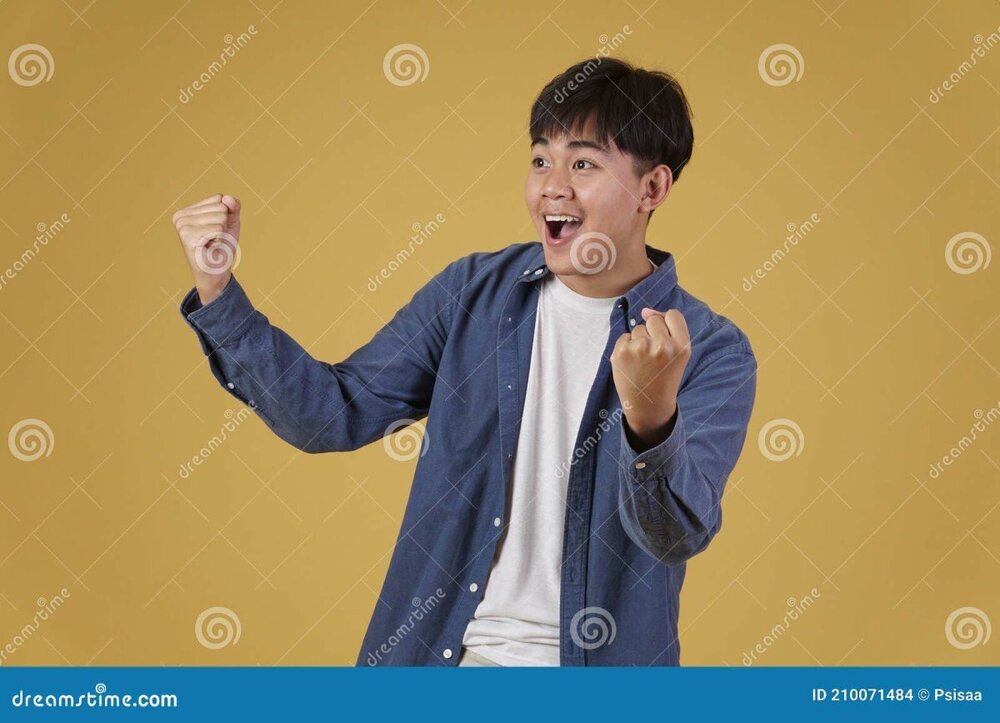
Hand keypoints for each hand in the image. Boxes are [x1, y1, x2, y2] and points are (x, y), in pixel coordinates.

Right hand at [172, 193, 240, 304]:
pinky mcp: (187, 235)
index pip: (219, 198)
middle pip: (220, 206)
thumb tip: (226, 198)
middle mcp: (181, 216)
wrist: (217, 272)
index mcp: (188, 211)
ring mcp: (182, 225)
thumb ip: (233, 206)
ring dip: (222, 234)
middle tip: (215, 239)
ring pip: (220, 217)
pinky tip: (210, 247)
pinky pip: (218, 228)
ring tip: (212, 244)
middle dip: (224, 225)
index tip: (217, 231)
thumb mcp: (231, 223)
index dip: (225, 216)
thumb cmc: (222, 248)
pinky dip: (220, 239)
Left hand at [610, 307, 690, 447]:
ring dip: (638, 341)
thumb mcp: (678, 355)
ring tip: (643, 362)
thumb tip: (645, 311)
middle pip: (653, 320)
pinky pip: (624, 337)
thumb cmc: (664, 377)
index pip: (673, 315)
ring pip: (637, 329)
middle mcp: (662, 346)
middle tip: (654, 356)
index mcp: (681, 347)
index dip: (667, 324)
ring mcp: (640, 349)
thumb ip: (669, 330)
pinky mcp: (621, 352)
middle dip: (652, 333)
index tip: (665, 338)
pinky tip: (632, 364)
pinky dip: (626, 348)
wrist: (648, 405)